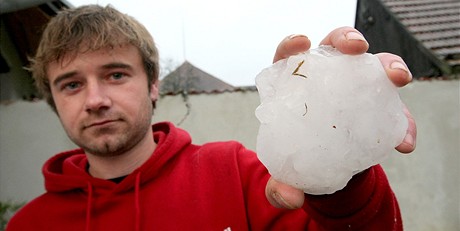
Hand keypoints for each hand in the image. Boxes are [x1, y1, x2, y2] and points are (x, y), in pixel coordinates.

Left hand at [265, 26, 416, 208]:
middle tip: (357, 49)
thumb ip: (280, 187)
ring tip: (397, 78)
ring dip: (388, 65)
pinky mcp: (376, 107)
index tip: (302, 44)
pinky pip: (394, 107)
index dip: (293, 45)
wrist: (324, 172)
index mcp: (294, 86)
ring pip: (371, 65)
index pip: (289, 57)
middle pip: (334, 48)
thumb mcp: (285, 175)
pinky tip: (405, 142)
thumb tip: (290, 197)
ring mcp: (354, 89)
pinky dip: (403, 121)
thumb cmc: (296, 161)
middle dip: (346, 40)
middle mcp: (325, 79)